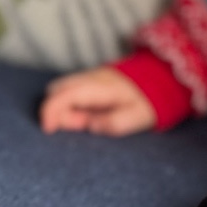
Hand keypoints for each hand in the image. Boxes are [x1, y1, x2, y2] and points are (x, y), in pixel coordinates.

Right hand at [38, 66, 156, 135]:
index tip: (48, 130)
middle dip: (57, 111)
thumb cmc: (146, 102)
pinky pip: (70, 91)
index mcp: (99, 87)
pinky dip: (71, 104)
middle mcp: (90, 78)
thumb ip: (112, 124)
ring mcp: (89, 77)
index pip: (64, 95)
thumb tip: (90, 125)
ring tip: (88, 121)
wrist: (158, 81)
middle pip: (56, 90)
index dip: (50, 112)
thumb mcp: (135, 118)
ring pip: (61, 90)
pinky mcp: (89, 81)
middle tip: (81, 126)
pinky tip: (89, 114)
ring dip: (64, 108)